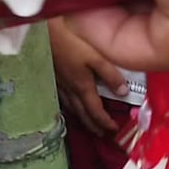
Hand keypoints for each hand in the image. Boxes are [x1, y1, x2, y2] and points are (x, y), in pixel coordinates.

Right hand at [50, 18, 128, 137]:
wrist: (45, 34)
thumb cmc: (71, 43)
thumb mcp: (95, 57)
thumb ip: (110, 75)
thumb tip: (123, 93)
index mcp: (83, 87)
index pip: (96, 112)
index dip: (105, 123)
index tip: (114, 130)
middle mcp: (71, 91)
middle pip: (83, 115)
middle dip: (94, 126)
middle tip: (102, 134)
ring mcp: (60, 87)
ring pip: (72, 109)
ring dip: (82, 120)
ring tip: (89, 125)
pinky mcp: (53, 80)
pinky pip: (63, 101)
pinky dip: (71, 109)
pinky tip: (72, 106)